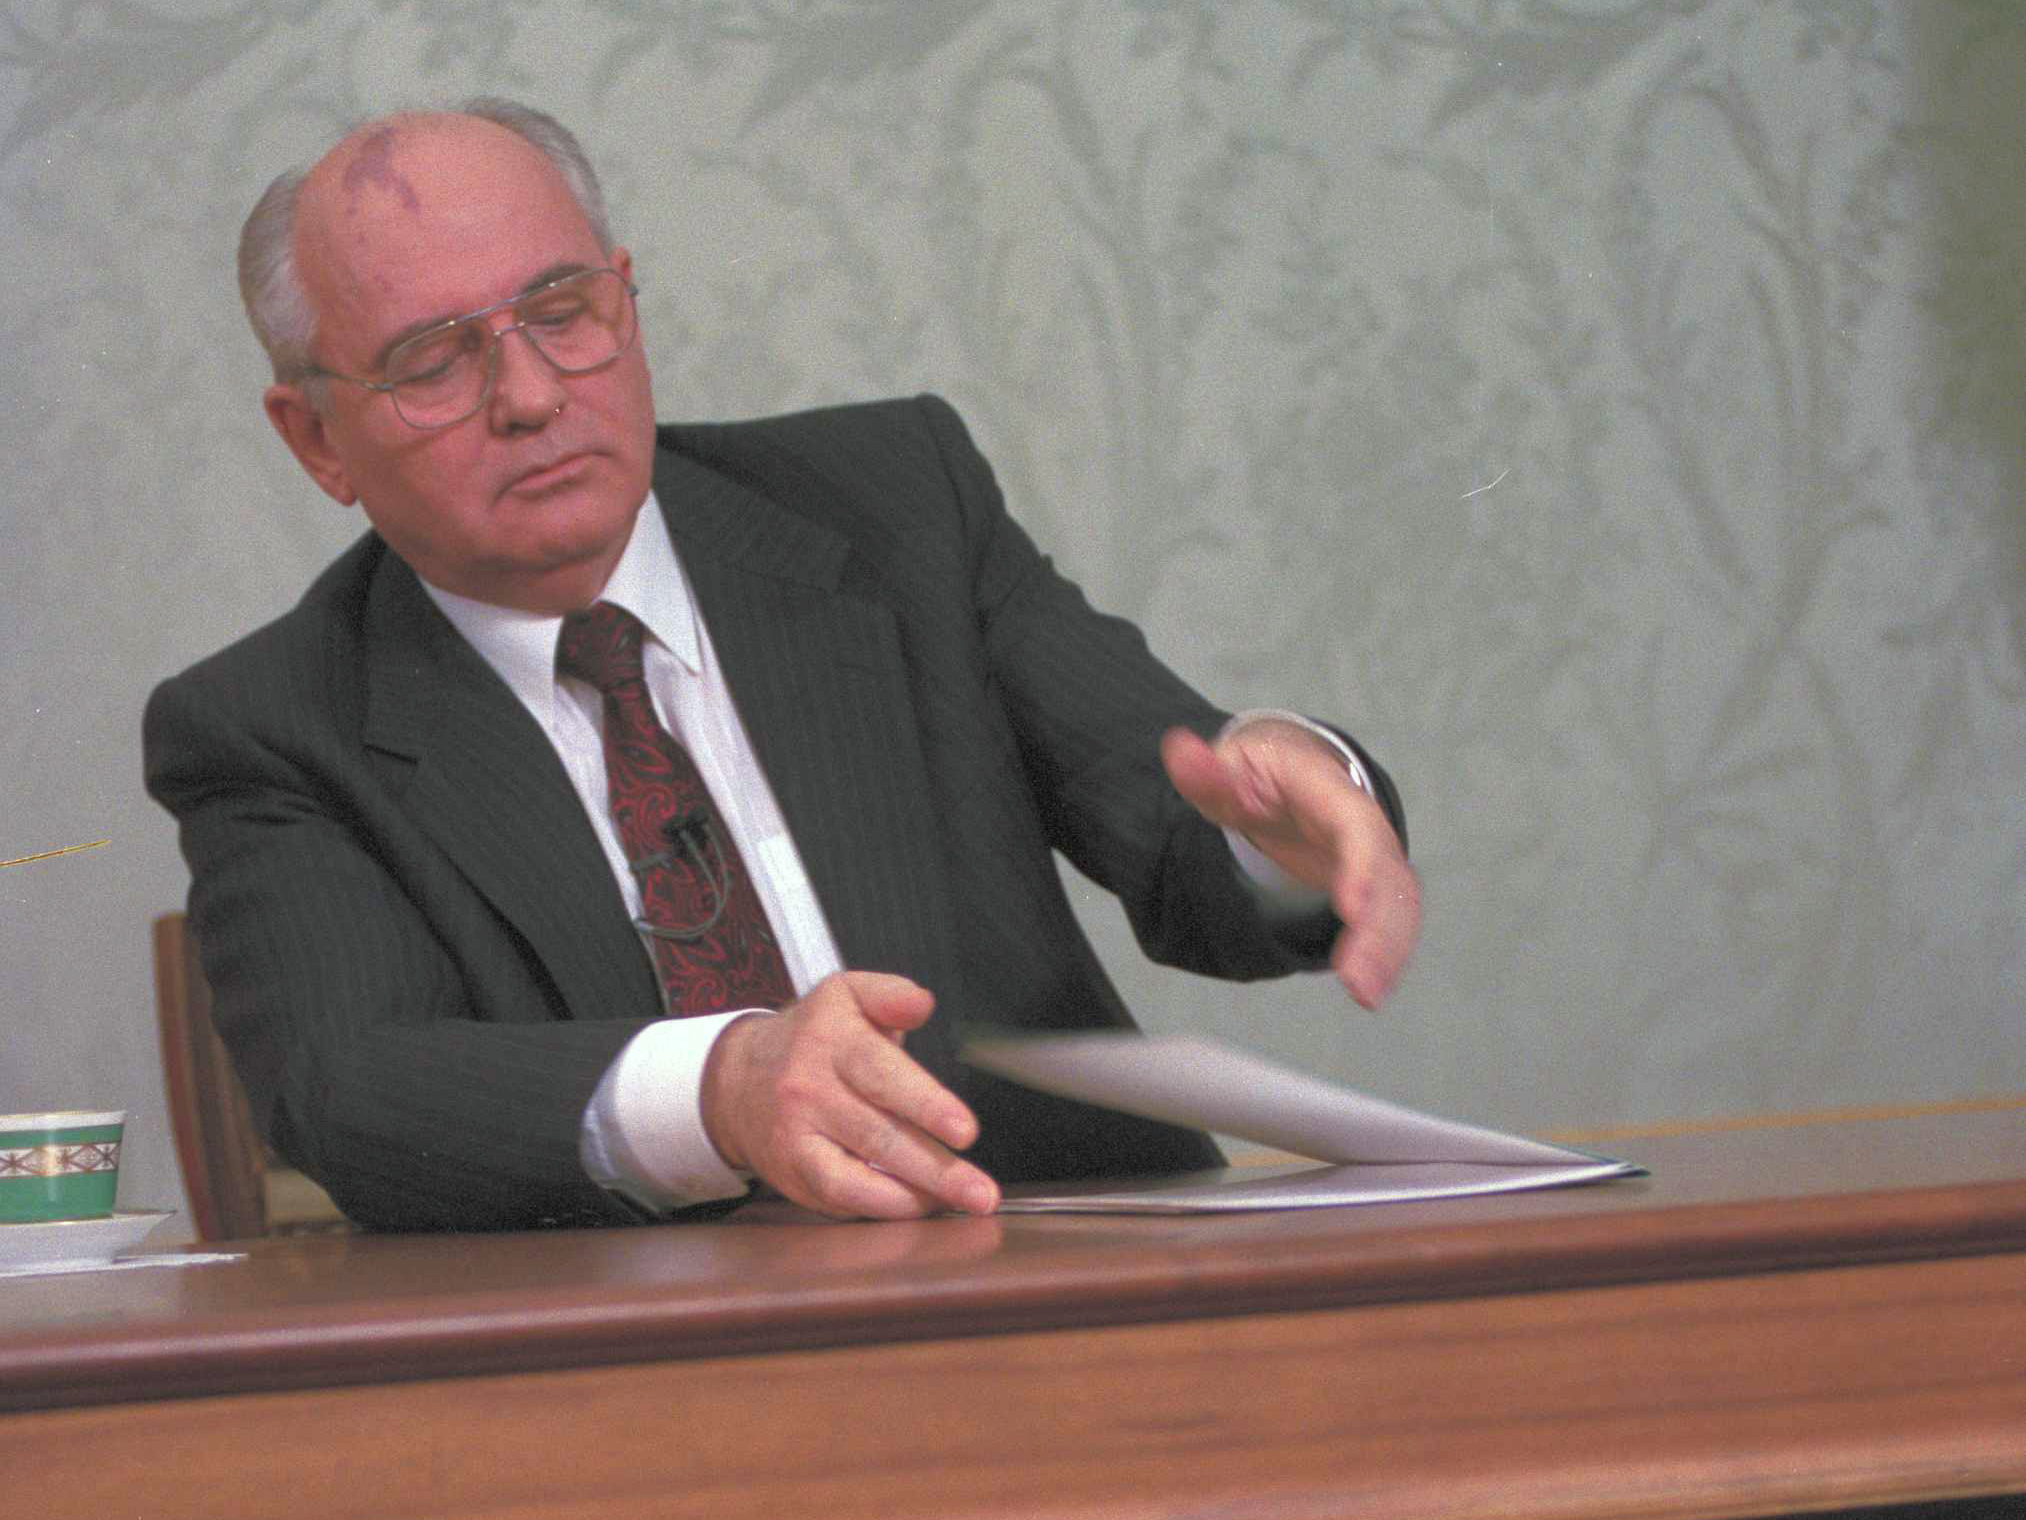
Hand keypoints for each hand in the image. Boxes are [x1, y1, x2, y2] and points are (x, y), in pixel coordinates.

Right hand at [698, 971, 1000, 1219]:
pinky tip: (919, 1204)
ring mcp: (796, 1136)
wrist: (735, 1079)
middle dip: (934, 1168)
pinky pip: (839, 1197)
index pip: (880, 1075)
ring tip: (958, 1203)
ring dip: (914, 1196)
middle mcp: (808, 1090)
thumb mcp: (846, 996)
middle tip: (979, 1190)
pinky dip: (881, 1207)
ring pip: (856, 1176)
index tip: (965, 1130)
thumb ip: (890, 995)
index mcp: (829, 1041)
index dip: (925, 1105)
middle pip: (876, 1134)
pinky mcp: (793, 1173)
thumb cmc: (811, 1038)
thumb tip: (922, 1003)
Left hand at [1161, 720, 1419, 1009]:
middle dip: (1378, 930)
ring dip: (1386, 953)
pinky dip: (1387, 957)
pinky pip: (1392, 924)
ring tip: (1365, 995)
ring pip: (1397, 908)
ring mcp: (1376, 861)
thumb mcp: (1232, 770)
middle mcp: (1366, 829)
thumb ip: (1208, 773)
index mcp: (1333, 794)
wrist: (1293, 777)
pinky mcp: (1375, 891)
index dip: (1360, 867)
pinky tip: (1371, 990)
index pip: (1356, 828)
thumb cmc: (1264, 776)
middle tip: (1359, 980)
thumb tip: (1178, 750)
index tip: (1352, 906)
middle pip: (1386, 877)